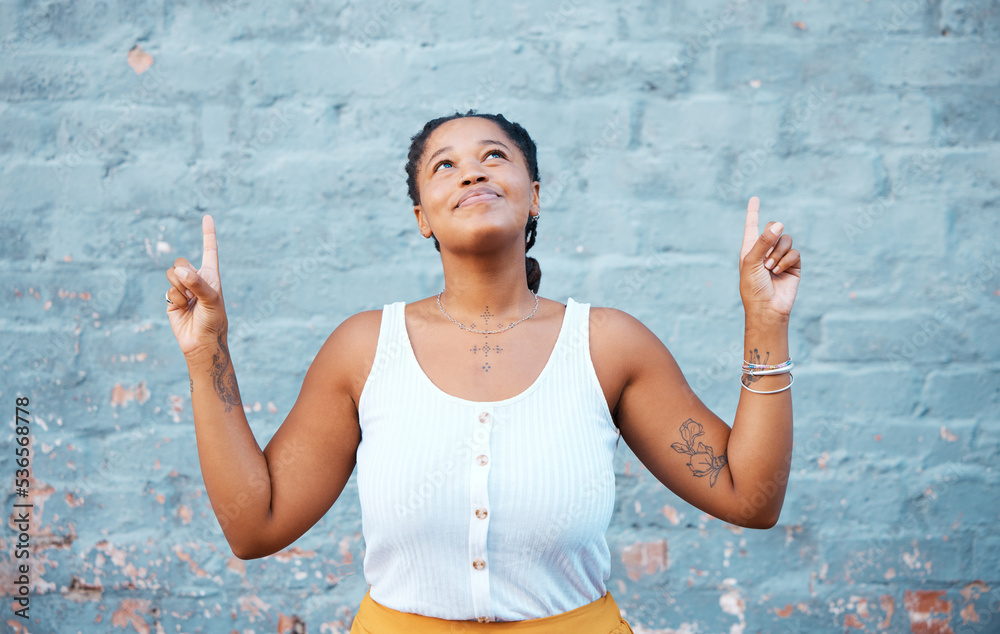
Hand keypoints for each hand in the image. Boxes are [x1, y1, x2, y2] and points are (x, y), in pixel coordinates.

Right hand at [166, 214, 228, 357]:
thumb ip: (197, 283)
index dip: (208, 233)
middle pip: (181, 262)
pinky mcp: (171, 299)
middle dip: (185, 275)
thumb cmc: (213, 320)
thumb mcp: (211, 300)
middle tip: (194, 293)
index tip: (207, 216)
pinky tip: (182, 309)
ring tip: (190, 303)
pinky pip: (167, 290)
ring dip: (180, 289)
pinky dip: (174, 300)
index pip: (209, 250)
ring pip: (171, 275)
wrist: (201, 342)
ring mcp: (183, 288)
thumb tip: (179, 271)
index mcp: (211, 275)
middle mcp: (197, 279)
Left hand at [739, 196, 800, 318]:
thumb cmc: (753, 287)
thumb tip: (779, 224)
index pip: (752, 226)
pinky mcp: (793, 265)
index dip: (753, 212)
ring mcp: (780, 257)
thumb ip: (763, 241)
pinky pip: (794, 252)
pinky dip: (786, 260)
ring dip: (777, 253)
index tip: (754, 198)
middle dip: (770, 239)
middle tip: (764, 257)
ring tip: (770, 269)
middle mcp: (765, 250)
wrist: (767, 308)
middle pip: (773, 228)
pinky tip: (779, 272)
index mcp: (750, 248)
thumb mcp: (752, 261)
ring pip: (786, 239)